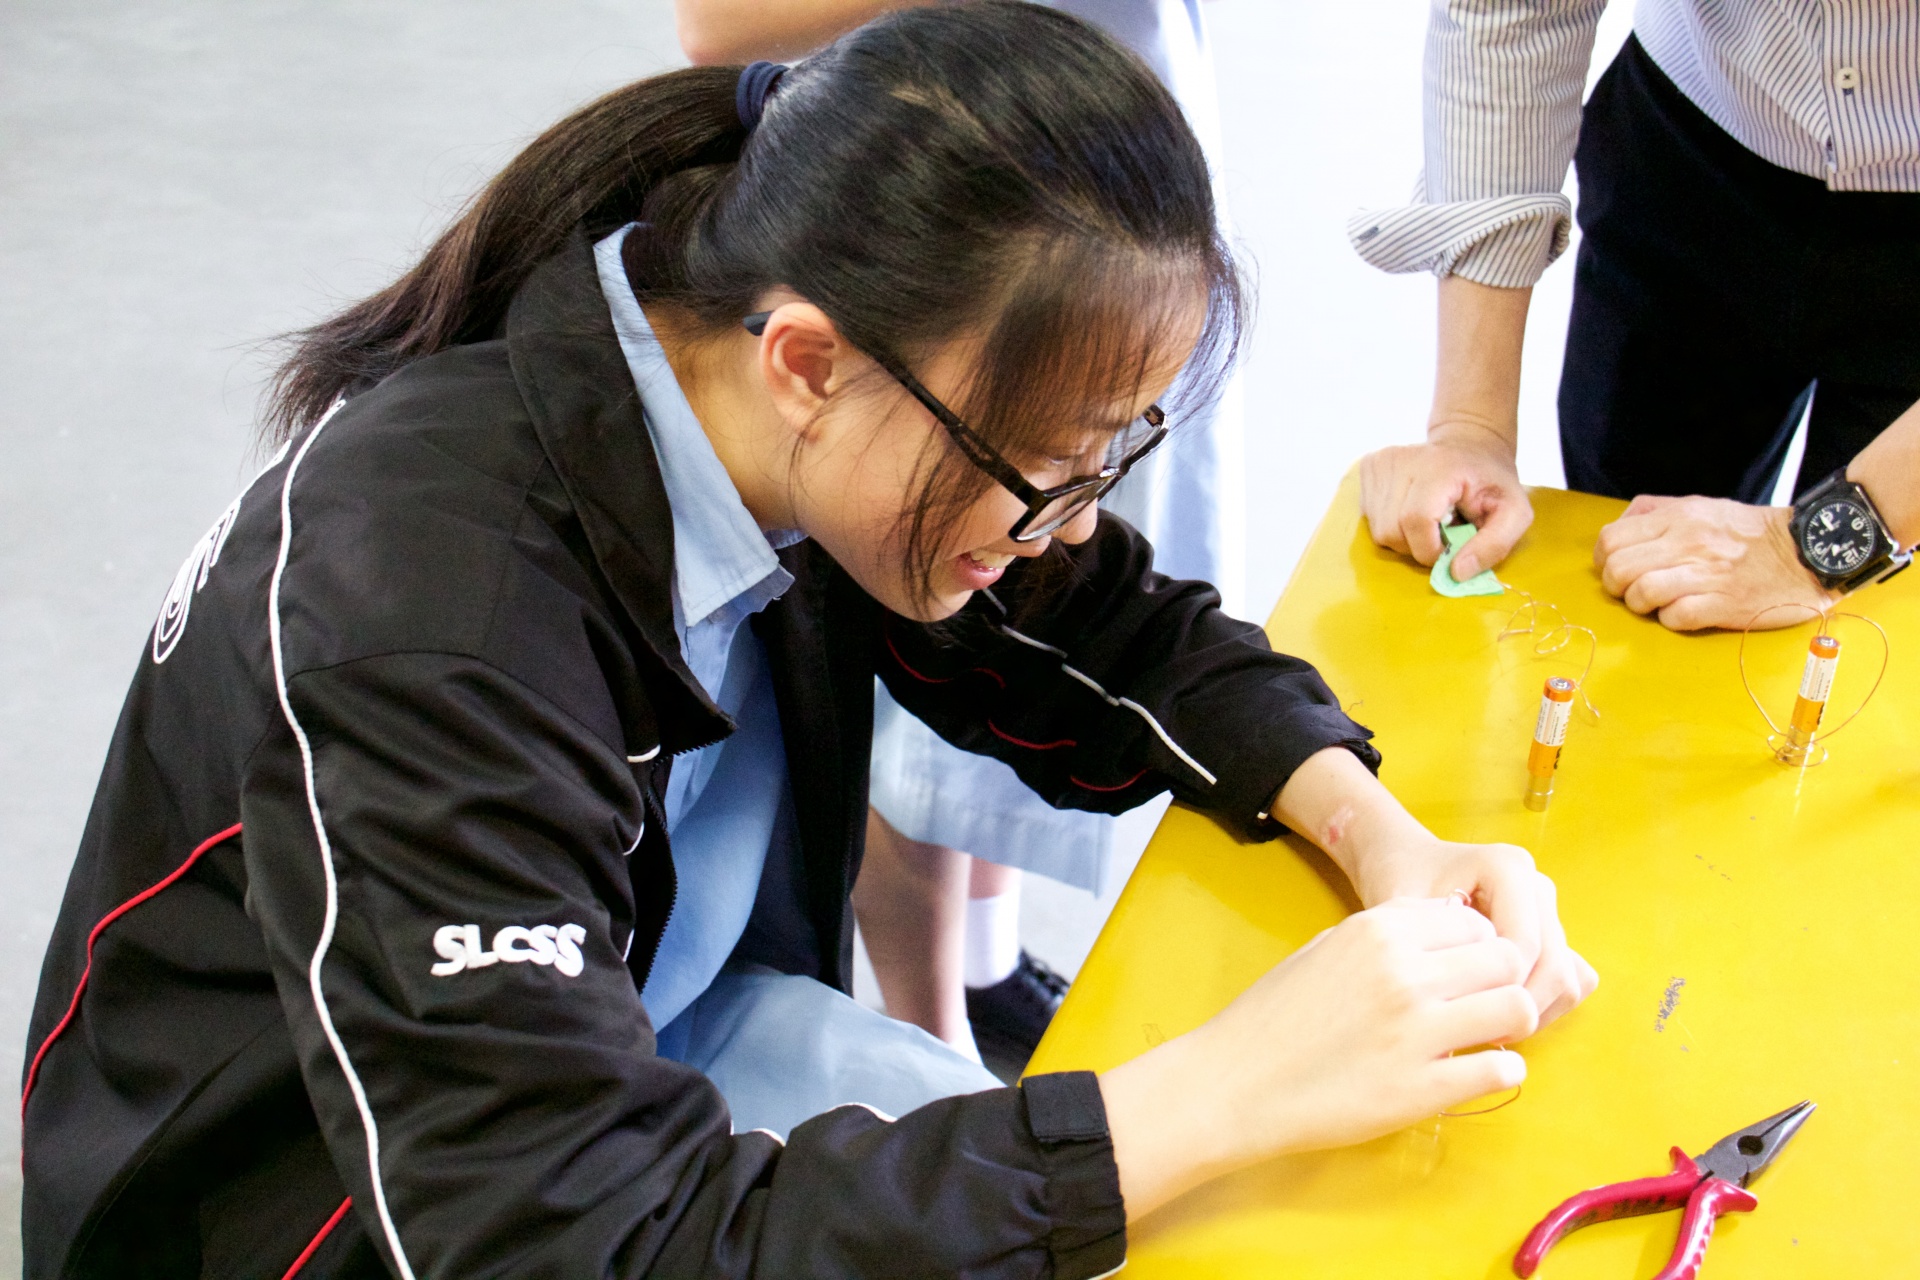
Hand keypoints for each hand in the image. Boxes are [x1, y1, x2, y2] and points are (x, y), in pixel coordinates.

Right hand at [1101, 898, 1535, 1216]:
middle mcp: (1404, 973)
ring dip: (1511, 1023)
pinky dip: (1500, 1071)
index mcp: (1378, 932)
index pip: (1473, 922)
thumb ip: (1386, 937)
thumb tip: (1447, 936)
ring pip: (1516, 1009)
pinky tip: (1477, 1072)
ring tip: (1488, 1037)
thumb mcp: (1326, 948)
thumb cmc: (1274, 1015)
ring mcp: (1415, 1033)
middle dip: (1502, 980)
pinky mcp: (1420, 1090)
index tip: (1464, 970)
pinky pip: (1499, 1071)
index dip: (1477, 947)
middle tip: (1483, 1004)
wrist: (1235, 1082)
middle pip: (1505, 959)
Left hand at [1347, 836, 1596, 1029]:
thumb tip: (1453, 1010)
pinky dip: (1542, 1006)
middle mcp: (1537, 886)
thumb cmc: (1398, 880)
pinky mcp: (1552, 935)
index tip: (1460, 1010)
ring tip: (1485, 1026)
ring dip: (1534, 1012)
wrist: (1406, 860)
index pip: (1523, 947)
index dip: (1497, 988)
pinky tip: (1497, 1014)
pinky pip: (1570, 981)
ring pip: (1569, 978)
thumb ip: (1425, 947)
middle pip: (1556, 966)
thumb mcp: (1399, 909)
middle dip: (1520, 1007)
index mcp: (1508, 868)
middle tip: (1478, 1032)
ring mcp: (1548, 911)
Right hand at [1359, 424, 1533, 580]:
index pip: (1416, 520)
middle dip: (1417, 546)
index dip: (1431, 549)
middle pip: (1391, 531)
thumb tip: (1457, 573)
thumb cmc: (1491, 482)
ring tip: (1428, 520)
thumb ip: (1494, 545)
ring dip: (1404, 538)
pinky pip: (1369, 518)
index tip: (1450, 549)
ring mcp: (1380, 462)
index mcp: (1439, 467)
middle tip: (1442, 533)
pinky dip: (1392, 524)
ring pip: (1378, 530)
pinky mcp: (1367, 468)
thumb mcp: (1515, 513)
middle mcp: (1401, 459)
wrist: (1470, 444)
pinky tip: (1411, 508)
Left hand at [1594, 495, 1835, 630]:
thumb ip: (1656, 511)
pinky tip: (1684, 613)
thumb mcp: (1701, 506)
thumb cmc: (1749, 533)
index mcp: (1678, 518)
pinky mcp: (1724, 605)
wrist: (1807, 552)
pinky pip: (1675, 617)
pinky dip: (1671, 619)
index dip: (1604, 561)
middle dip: (1617, 587)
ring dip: (1642, 605)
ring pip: (1641, 594)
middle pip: (1618, 570)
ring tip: (1657, 603)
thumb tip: (1620, 525)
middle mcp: (1687, 544)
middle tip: (1633, 590)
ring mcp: (1706, 575)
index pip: (1611, 540)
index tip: (1615, 569)